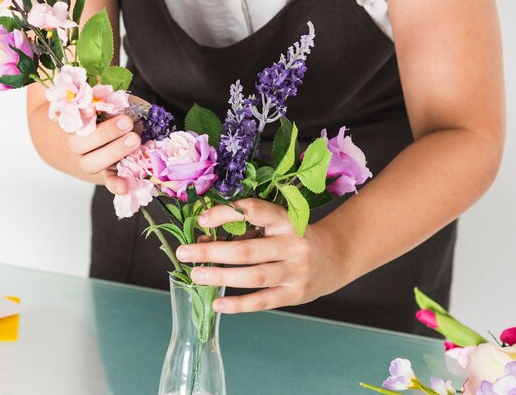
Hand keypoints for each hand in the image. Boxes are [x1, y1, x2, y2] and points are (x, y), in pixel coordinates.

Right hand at [66, 97, 147, 193]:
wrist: (126, 131)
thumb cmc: (121, 111)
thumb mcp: (119, 100)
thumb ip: (115, 100)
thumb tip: (119, 101)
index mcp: (77, 122)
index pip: (66, 118)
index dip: (75, 114)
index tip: (91, 108)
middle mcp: (78, 142)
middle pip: (78, 143)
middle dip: (104, 133)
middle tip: (127, 122)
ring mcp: (90, 160)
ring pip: (90, 163)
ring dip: (113, 152)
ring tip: (135, 140)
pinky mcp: (106, 173)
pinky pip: (107, 181)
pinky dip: (115, 184)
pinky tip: (124, 186)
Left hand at [175, 198, 343, 313]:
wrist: (332, 258)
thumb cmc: (292, 236)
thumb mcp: (275, 224)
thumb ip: (245, 227)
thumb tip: (203, 236)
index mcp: (286, 219)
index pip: (255, 212)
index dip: (226, 214)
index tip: (202, 219)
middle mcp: (292, 244)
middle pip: (248, 250)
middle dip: (212, 252)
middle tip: (184, 253)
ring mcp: (295, 271)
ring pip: (253, 276)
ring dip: (221, 277)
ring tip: (196, 275)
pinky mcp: (294, 294)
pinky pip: (262, 301)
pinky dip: (238, 304)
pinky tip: (217, 303)